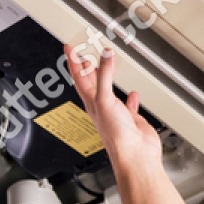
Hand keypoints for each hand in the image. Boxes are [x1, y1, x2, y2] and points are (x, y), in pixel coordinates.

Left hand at [64, 44, 161, 172]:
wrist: (134, 156)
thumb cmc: (116, 135)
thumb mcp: (105, 99)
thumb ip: (105, 76)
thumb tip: (105, 55)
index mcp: (91, 102)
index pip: (79, 77)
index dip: (73, 61)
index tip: (69, 48)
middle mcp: (101, 107)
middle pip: (91, 82)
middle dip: (86, 66)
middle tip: (84, 51)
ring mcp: (115, 113)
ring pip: (108, 92)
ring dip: (107, 78)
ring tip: (106, 65)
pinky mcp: (130, 120)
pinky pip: (128, 106)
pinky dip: (130, 98)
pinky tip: (132, 93)